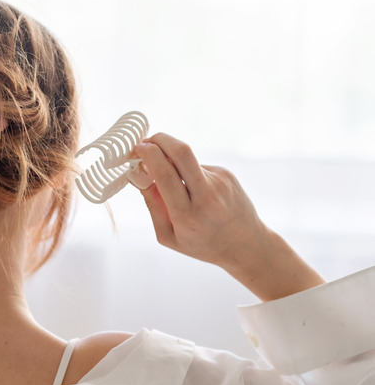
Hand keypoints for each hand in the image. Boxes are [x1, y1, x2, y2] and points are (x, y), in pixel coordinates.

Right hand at [133, 133, 323, 300]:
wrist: (247, 245)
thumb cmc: (204, 244)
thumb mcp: (168, 236)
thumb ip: (153, 205)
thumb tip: (139, 175)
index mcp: (187, 215)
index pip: (165, 173)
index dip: (148, 155)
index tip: (137, 150)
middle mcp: (207, 196)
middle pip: (181, 151)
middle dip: (159, 139)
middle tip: (146, 143)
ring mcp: (220, 182)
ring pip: (187, 158)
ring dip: (171, 160)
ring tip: (173, 181)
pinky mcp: (227, 174)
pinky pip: (198, 166)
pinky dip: (187, 172)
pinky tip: (195, 190)